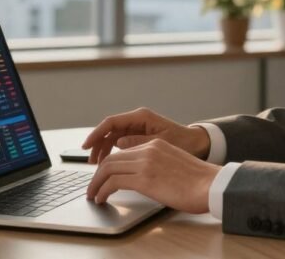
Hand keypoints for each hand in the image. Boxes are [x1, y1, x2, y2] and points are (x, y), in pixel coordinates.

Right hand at [81, 107, 210, 163]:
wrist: (199, 144)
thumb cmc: (184, 142)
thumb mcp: (161, 143)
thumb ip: (139, 142)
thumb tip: (118, 143)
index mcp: (142, 117)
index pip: (111, 122)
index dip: (96, 134)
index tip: (86, 146)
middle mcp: (137, 120)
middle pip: (109, 130)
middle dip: (97, 145)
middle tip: (91, 162)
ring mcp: (138, 128)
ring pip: (113, 137)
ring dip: (104, 150)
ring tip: (97, 167)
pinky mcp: (140, 137)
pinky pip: (120, 143)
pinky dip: (113, 153)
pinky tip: (109, 165)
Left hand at [85, 138, 219, 213]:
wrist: (211, 185)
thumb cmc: (199, 182)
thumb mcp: (174, 164)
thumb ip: (156, 165)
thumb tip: (143, 179)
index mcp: (156, 144)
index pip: (123, 151)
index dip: (109, 166)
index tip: (103, 178)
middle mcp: (148, 149)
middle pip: (112, 158)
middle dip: (97, 175)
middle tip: (92, 188)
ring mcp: (145, 162)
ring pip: (108, 168)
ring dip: (96, 184)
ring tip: (93, 195)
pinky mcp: (144, 178)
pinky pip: (113, 182)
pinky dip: (102, 190)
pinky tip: (101, 198)